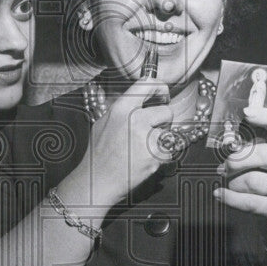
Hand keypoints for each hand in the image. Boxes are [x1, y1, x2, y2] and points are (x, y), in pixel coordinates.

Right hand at [82, 77, 173, 205]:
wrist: (97, 181)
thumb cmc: (100, 153)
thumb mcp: (104, 122)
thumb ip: (123, 108)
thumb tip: (142, 97)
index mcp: (120, 109)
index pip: (147, 84)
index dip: (160, 88)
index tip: (163, 95)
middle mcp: (134, 120)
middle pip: (166, 111)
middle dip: (163, 121)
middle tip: (151, 131)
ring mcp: (145, 138)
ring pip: (169, 133)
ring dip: (161, 141)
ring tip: (143, 149)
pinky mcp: (154, 156)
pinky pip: (168, 151)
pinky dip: (161, 156)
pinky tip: (144, 160)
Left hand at [213, 106, 266, 252]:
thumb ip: (255, 148)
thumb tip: (229, 139)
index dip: (266, 118)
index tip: (247, 112)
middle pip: (264, 154)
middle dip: (238, 160)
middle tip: (226, 166)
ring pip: (253, 180)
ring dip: (234, 182)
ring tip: (230, 183)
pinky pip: (249, 202)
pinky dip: (230, 198)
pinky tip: (220, 194)